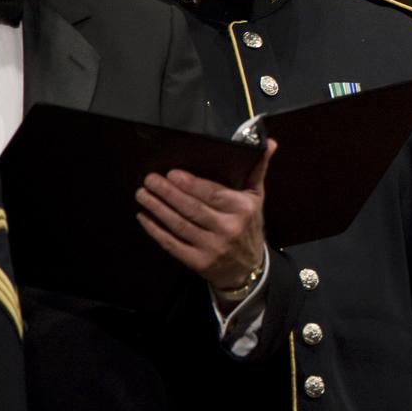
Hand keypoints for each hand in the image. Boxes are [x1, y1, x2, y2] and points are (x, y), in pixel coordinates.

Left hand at [136, 139, 274, 292]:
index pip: (213, 194)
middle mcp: (229, 228)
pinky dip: (155, 230)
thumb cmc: (248, 224)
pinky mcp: (198, 262)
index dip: (191, 184)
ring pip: (179, 225)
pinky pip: (172, 244)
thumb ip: (258, 169)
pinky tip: (144, 217)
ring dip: (157, 208)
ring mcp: (212, 247)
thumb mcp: (256, 197)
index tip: (172, 173)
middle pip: (193, 208)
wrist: (248, 267)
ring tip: (142, 194)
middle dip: (168, 193)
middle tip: (149, 179)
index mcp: (243, 209)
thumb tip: (269, 143)